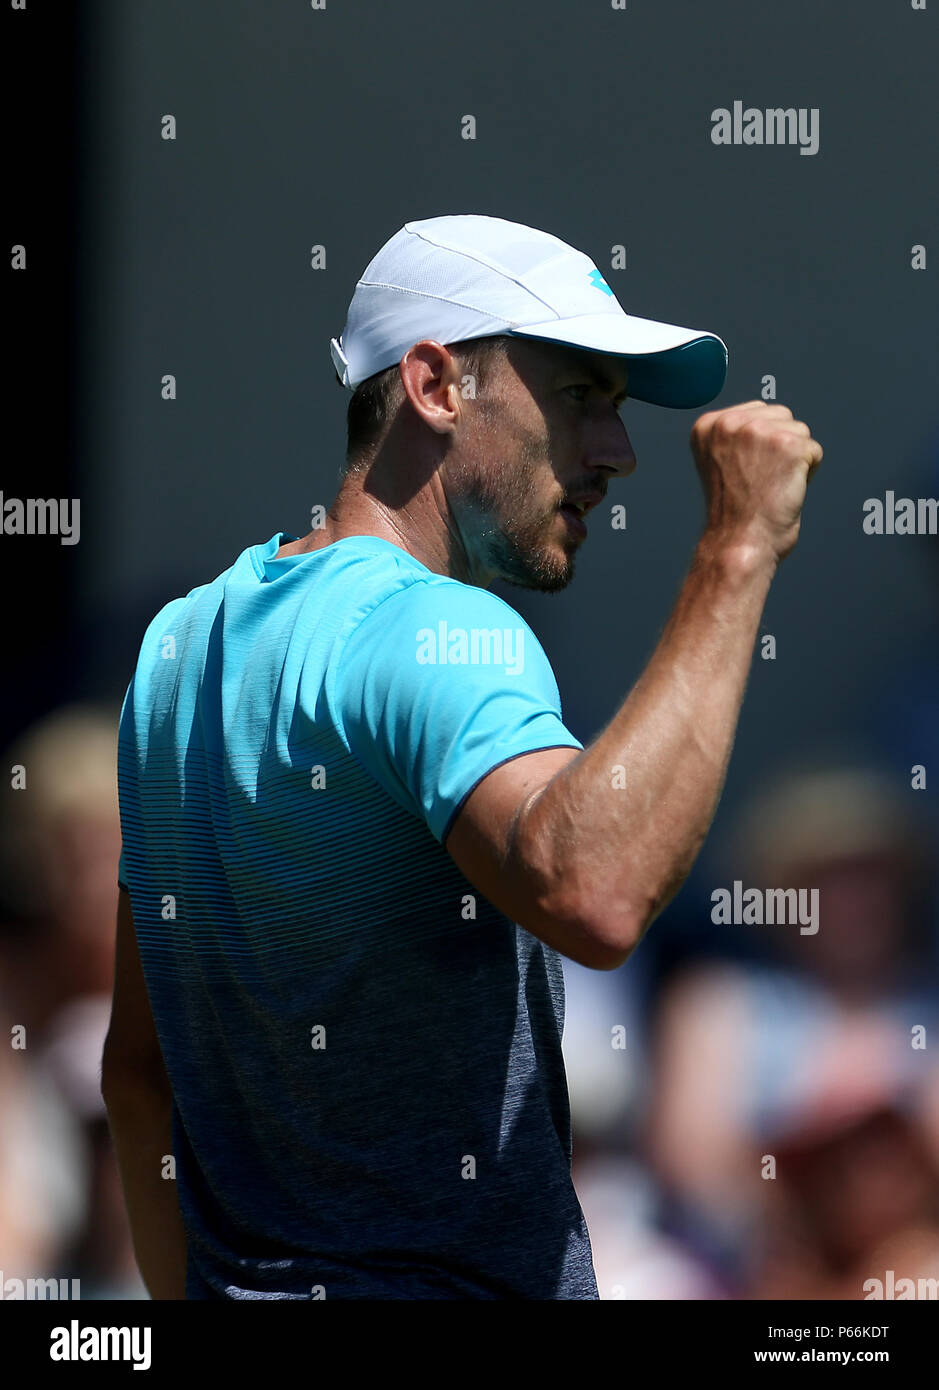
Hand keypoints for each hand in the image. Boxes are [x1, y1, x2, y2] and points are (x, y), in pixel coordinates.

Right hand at [690, 400, 822, 562]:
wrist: (738, 543)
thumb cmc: (733, 513)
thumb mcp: (721, 461)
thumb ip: (738, 436)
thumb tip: (772, 417)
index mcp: (708, 425)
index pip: (757, 412)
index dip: (760, 446)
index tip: (745, 473)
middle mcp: (730, 423)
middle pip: (780, 416)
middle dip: (779, 447)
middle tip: (761, 481)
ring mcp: (759, 431)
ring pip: (800, 432)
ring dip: (794, 460)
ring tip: (771, 486)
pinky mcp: (788, 445)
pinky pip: (814, 451)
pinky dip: (808, 474)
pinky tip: (785, 491)